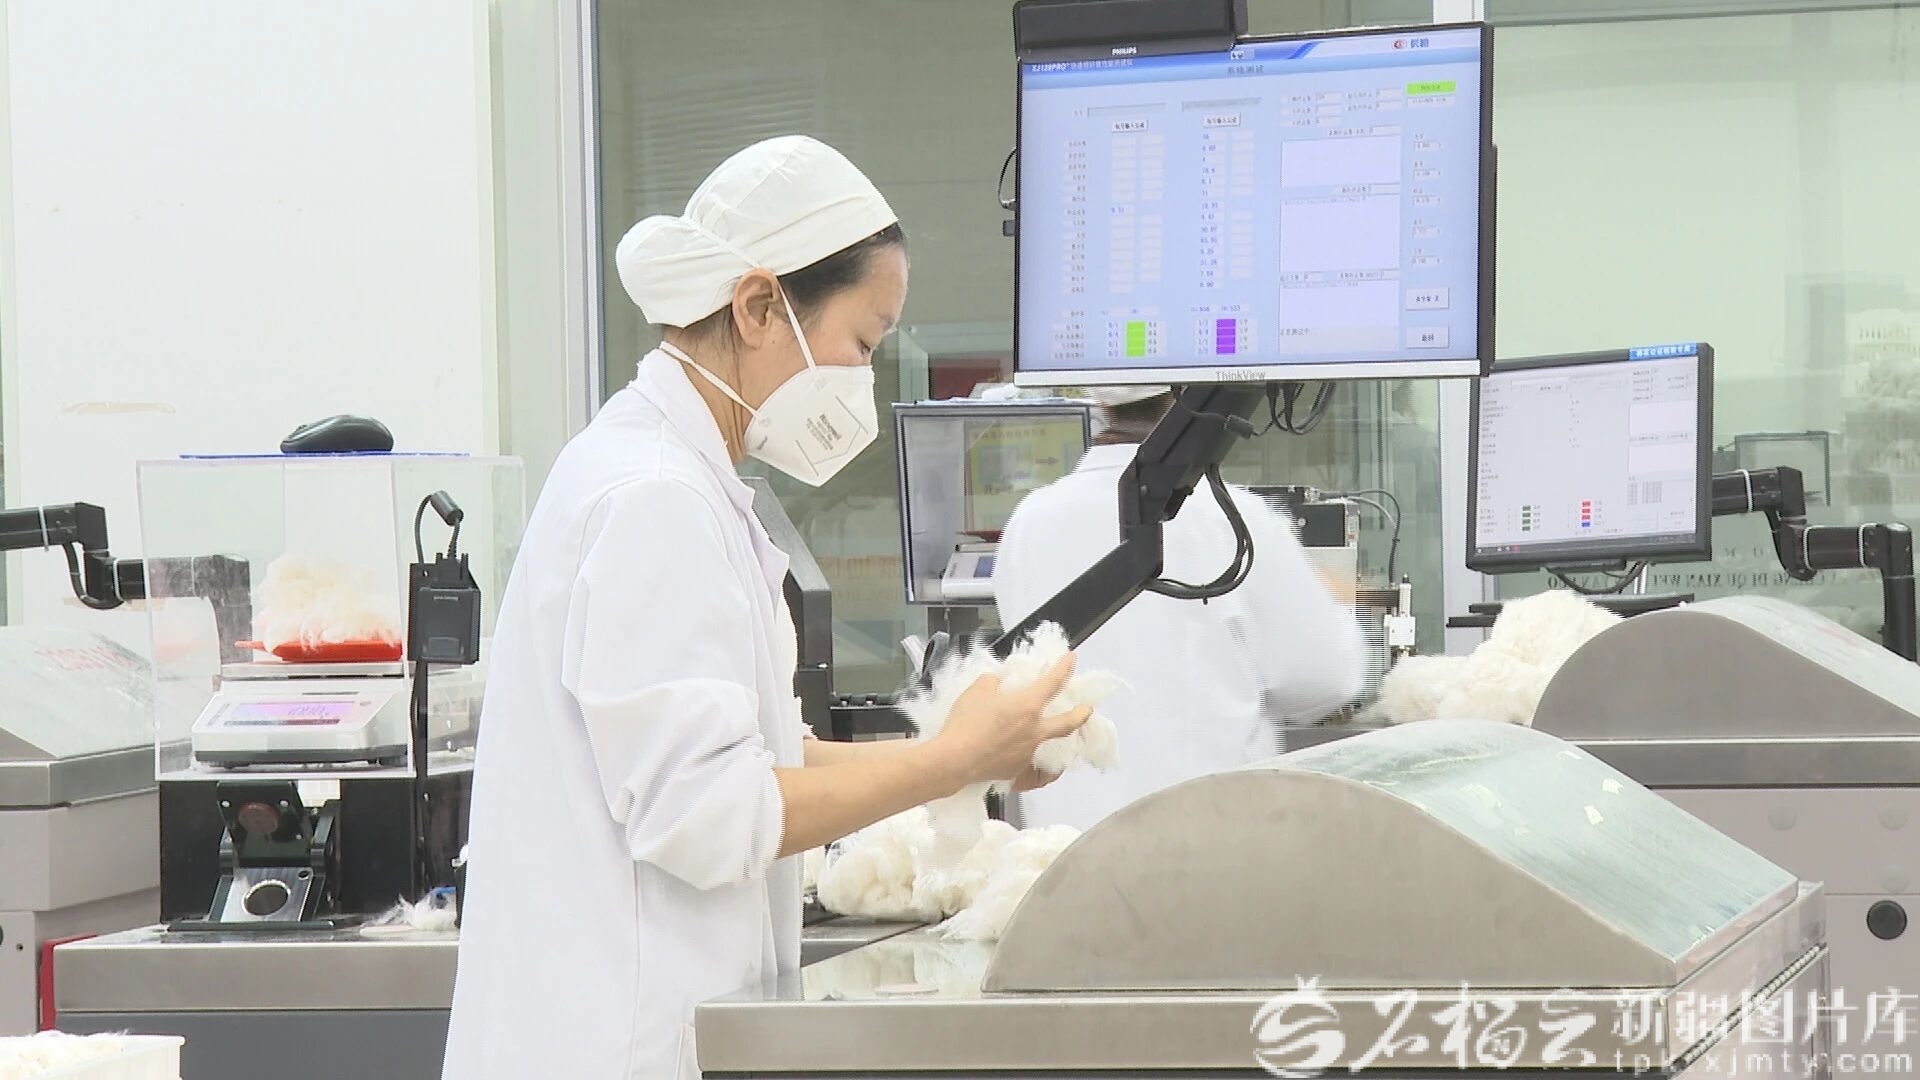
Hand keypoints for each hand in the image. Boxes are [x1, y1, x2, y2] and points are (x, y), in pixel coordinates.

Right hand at [932, 653, 1091, 789]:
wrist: (955, 759)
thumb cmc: (966, 723)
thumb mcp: (977, 690)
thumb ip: (992, 682)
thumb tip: (997, 684)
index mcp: (1028, 706)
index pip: (1053, 682)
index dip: (1065, 668)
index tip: (1071, 659)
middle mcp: (1034, 730)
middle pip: (1067, 723)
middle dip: (1081, 714)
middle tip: (1087, 710)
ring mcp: (1027, 752)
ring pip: (1043, 741)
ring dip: (1043, 734)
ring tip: (1035, 731)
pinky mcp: (1015, 769)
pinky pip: (1022, 757)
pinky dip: (1017, 750)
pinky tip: (1005, 748)